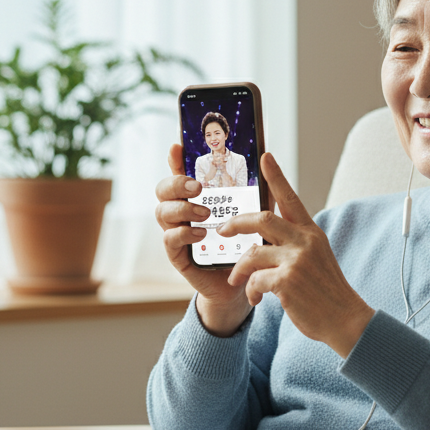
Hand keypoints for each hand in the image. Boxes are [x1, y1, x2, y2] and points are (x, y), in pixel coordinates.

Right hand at [155, 144, 251, 335]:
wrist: (243, 282)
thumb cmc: (246, 243)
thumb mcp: (254, 212)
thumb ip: (256, 190)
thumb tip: (267, 158)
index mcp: (196, 198)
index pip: (178, 173)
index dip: (174, 159)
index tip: (177, 146)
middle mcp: (181, 212)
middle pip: (163, 189)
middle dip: (176, 183)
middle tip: (197, 186)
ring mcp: (176, 233)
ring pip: (162, 212)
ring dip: (183, 208)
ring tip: (205, 213)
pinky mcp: (178, 255)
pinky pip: (169, 239)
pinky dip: (184, 234)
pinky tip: (201, 235)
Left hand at [219, 152, 373, 357]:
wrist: (345, 319)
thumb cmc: (325, 291)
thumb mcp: (315, 257)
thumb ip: (293, 243)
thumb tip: (261, 239)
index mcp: (311, 232)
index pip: (290, 198)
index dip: (276, 176)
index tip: (265, 156)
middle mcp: (304, 241)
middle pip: (262, 219)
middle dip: (237, 223)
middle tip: (222, 229)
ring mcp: (296, 260)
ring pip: (252, 253)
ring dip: (239, 269)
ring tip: (236, 280)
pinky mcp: (287, 281)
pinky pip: (256, 280)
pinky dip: (251, 291)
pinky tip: (257, 300)